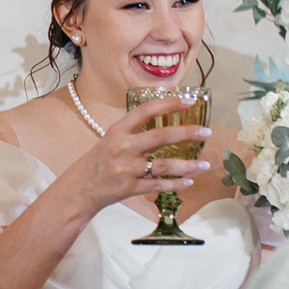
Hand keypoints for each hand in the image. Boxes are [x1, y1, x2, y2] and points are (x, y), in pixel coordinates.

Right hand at [70, 97, 211, 213]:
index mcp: (119, 130)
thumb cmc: (102, 159)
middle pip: (160, 137)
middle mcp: (123, 147)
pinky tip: (189, 182)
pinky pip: (158, 185)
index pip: (146, 111)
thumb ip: (136, 129)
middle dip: (186, 133)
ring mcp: (126, 169)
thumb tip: (168, 117)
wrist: (82, 186)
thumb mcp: (113, 138)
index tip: (189, 100)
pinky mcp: (129, 188)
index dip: (168, 104)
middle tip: (206, 132)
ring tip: (205, 164)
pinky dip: (175, 184)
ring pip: (164, 165)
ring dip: (188, 165)